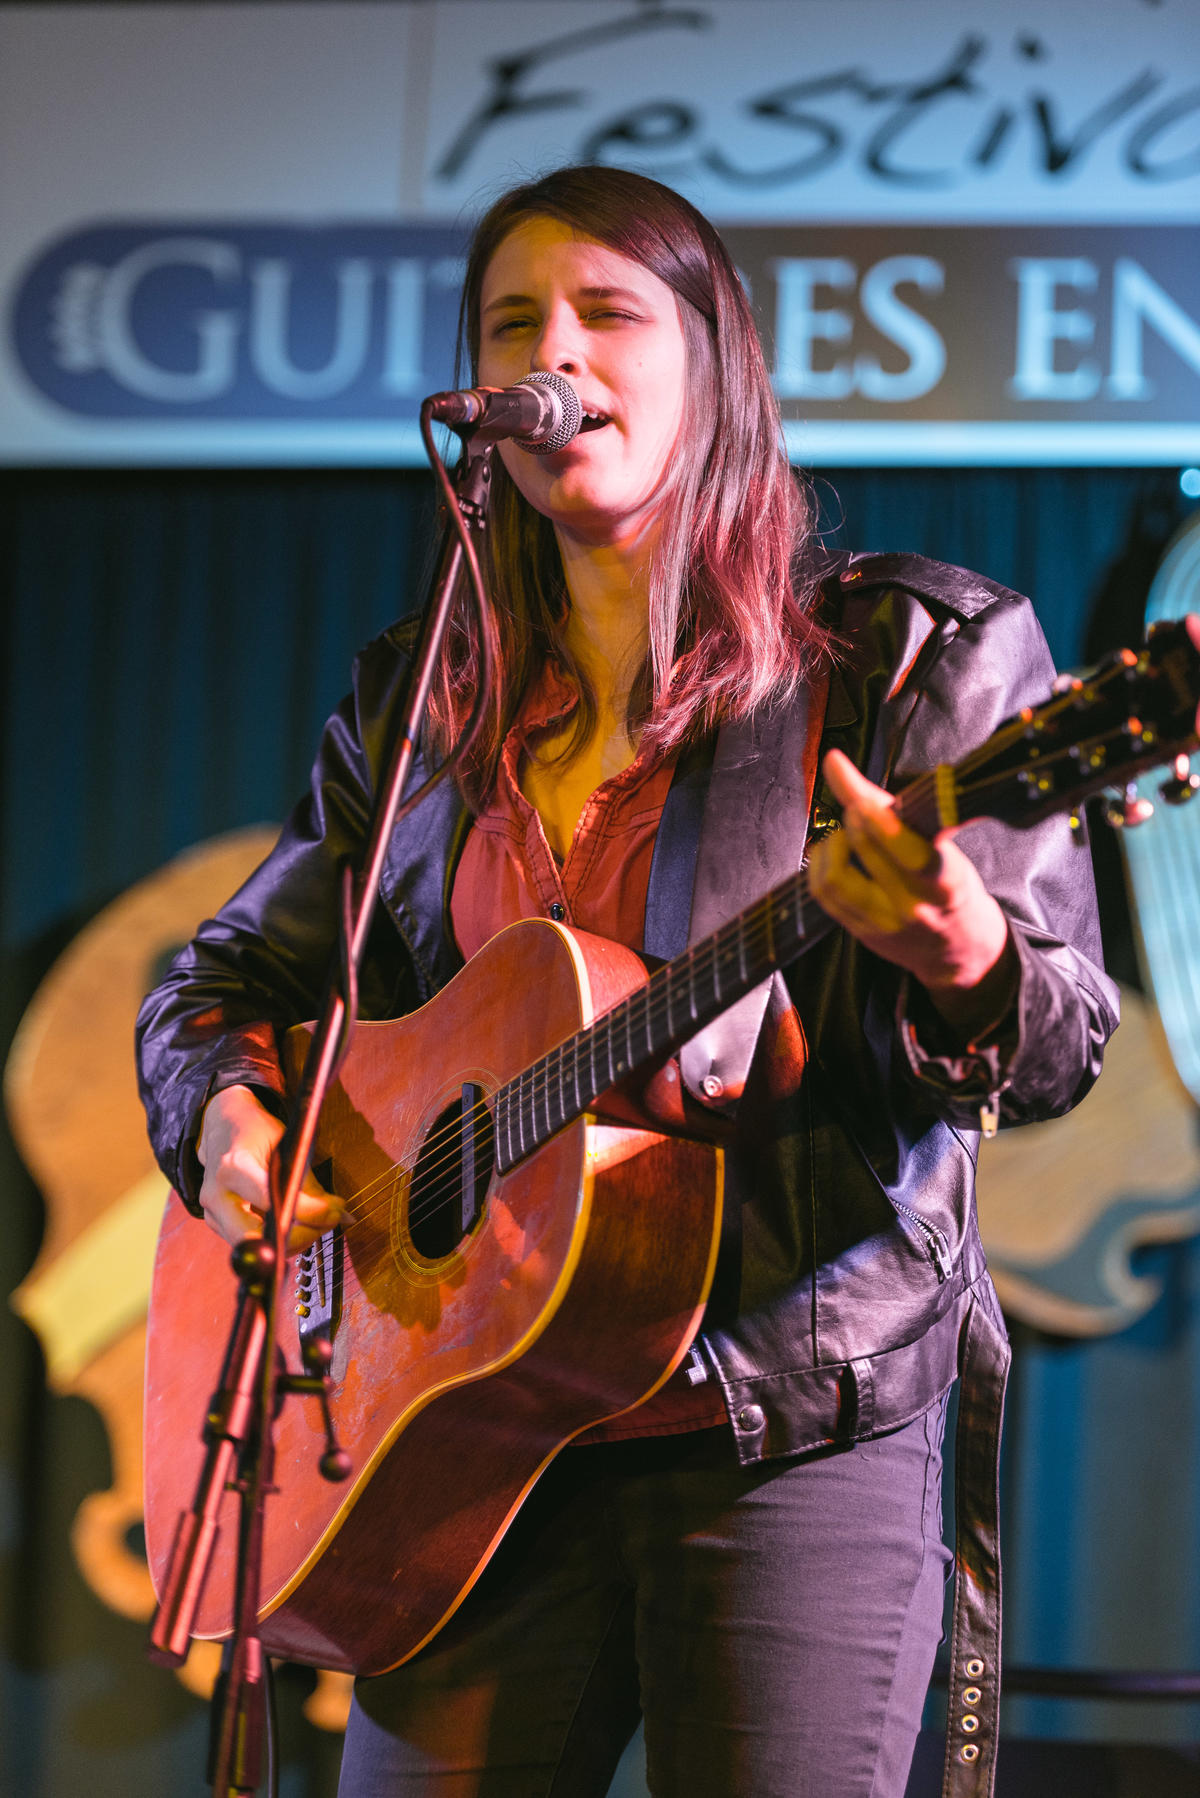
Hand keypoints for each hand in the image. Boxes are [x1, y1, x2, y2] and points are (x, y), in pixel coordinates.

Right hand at [196, 1084, 343, 1250]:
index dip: (307, 1212)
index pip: (271, 1200)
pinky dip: (279, 1238)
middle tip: (325, 1224)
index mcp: (233, 1167)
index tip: (332, 1212)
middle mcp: (217, 1195)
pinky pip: (253, 1243)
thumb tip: (337, 1212)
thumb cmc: (255, 1132)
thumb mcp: (285, 1142)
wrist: (221, 1129)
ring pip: (257, 1247)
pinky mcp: (217, 1225)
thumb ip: (306, 1179)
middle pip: (256, 1238)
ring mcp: (212, 1214)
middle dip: (298, 1238)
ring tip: (316, 1221)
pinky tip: (297, 1223)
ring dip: (293, 1241)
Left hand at [808, 750, 1017, 1037]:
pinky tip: (830, 853)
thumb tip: (837, 761)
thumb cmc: (951, 887)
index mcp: (943, 881)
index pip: (904, 847)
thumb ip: (896, 811)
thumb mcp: (942, 848)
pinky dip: (820, 864)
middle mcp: (914, 906)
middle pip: (866, 850)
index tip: (856, 793)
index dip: (876, 817)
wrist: (958, 948)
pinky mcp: (862, 934)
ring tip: (846, 833)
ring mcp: (885, 924)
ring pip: (836, 876)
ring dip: (833, 843)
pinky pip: (824, 895)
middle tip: (859, 805)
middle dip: (855, 817)